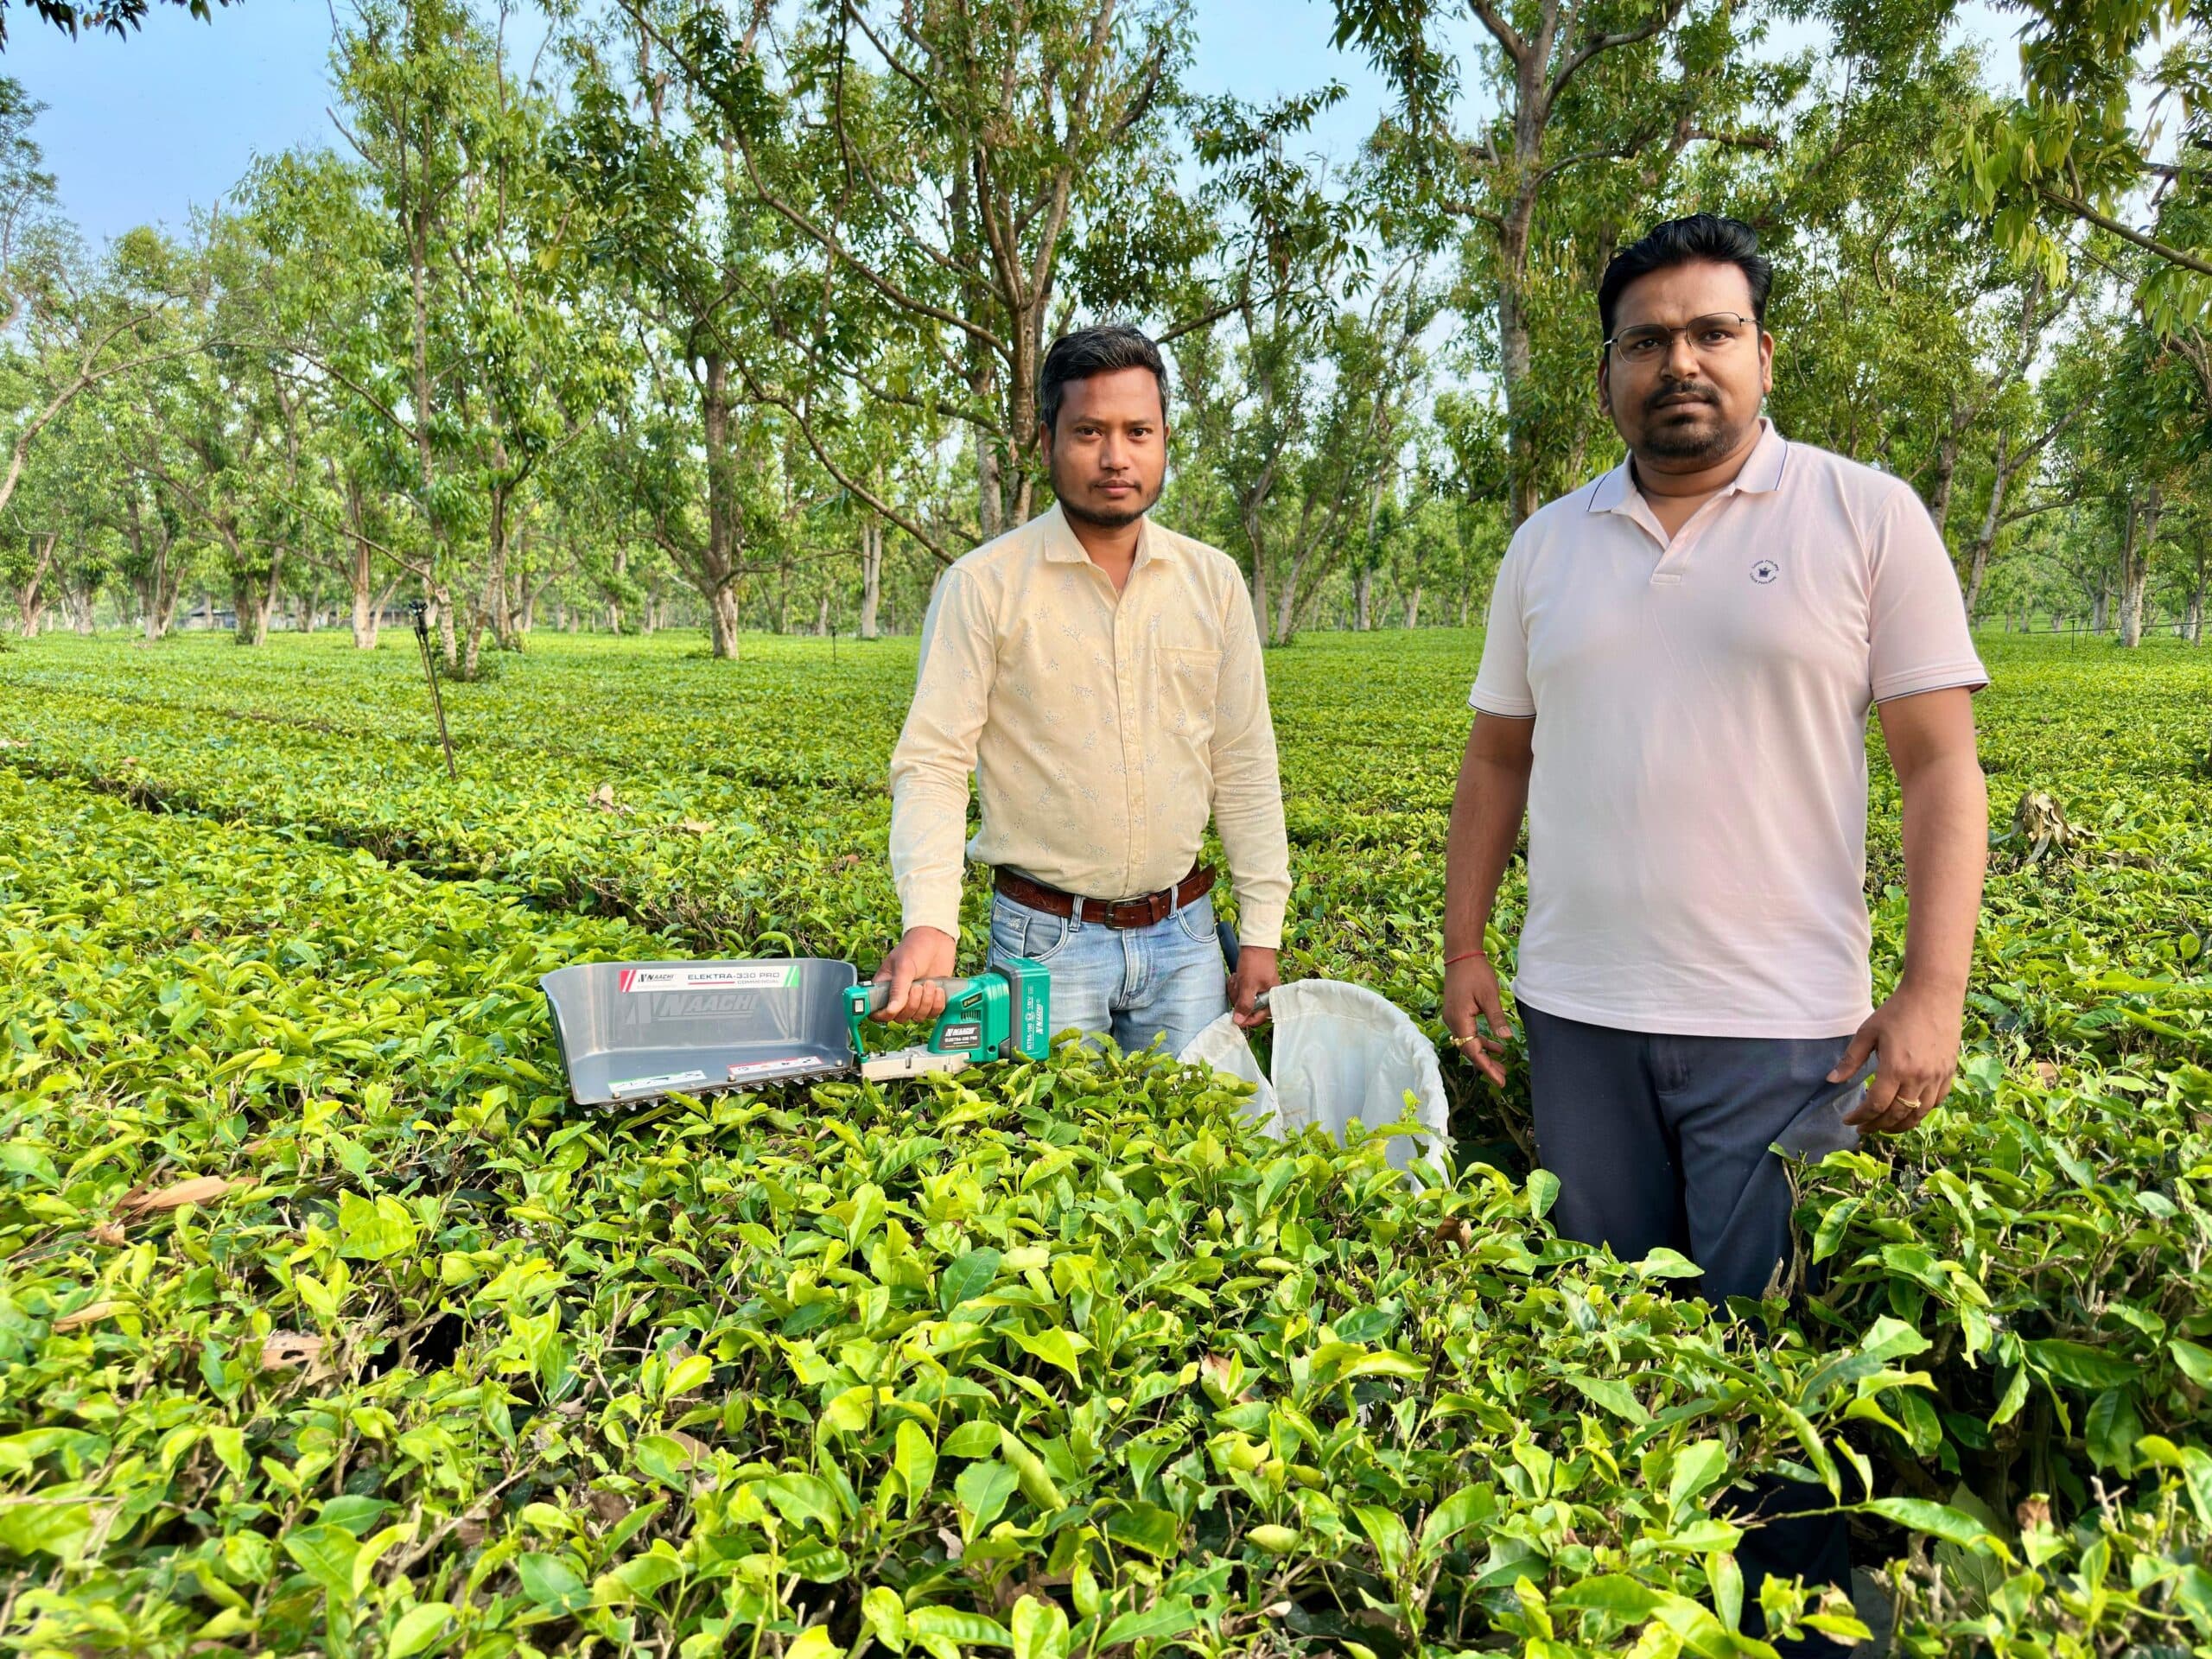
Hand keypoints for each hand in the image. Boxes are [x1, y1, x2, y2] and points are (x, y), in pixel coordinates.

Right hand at [872, 926, 957, 1022]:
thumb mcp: (904, 966)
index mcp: (884, 987)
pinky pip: (933, 1014)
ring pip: (917, 1017)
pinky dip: (937, 1004)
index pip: (877, 1012)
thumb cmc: (915, 948)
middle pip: (900, 1017)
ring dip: (926, 1002)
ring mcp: (915, 999)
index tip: (894, 1008)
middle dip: (912, 1004)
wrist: (937, 940)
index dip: (883, 1015)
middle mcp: (898, 996)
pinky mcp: (931, 1000)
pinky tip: (939, 989)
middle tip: (918, 986)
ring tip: (930, 984)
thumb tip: (891, 1010)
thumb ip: (898, 989)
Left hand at [1229, 944, 1278, 1028]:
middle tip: (1238, 986)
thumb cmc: (1255, 963)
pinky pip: (1241, 991)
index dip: (1245, 1019)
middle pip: (1248, 1009)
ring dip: (1236, 990)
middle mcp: (1267, 997)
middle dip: (1239, 998)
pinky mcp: (1252, 985)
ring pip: (1242, 1000)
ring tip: (1237, 978)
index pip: (1258, 1018)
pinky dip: (1236, 985)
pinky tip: (1236, 976)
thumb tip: (1238, 1022)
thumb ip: (1244, 1004)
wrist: (1255, 943)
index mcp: (1272, 999)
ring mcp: (1259, 991)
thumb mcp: (1248, 985)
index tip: (1233, 1017)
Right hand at [1442, 953, 1511, 1087]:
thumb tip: (1507, 1039)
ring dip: (1484, 1053)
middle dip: (1486, 1064)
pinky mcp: (1456, 1012)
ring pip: (1468, 1043)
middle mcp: (1452, 1022)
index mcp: (1459, 1020)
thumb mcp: (1490, 996)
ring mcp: (1453, 1017)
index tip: (1500, 1080)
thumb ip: (1497, 1019)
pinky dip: (1481, 1041)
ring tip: (1502, 1064)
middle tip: (1503, 1077)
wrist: (1461, 954)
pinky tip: (1496, 1045)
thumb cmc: (1476, 972)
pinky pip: (1468, 1033)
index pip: (1473, 1051)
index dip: (1486, 1067)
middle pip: (1469, 1050)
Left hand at [1833, 982, 1962, 1134]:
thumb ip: (1850, 1060)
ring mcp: (1937, 1077)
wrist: (1933, 995)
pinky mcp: (1949, 1073)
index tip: (1848, 1120)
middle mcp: (1918, 1077)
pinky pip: (1935, 1102)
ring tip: (1884, 1126)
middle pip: (1897, 1115)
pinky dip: (1920, 1112)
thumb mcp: (1867, 1032)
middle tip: (1863, 1127)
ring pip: (1918, 1114)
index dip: (1860, 1117)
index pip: (1876, 1105)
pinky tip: (1908, 1111)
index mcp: (1895, 1068)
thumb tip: (1831, 1081)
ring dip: (1900, 1125)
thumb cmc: (1897, 1011)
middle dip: (1877, 1126)